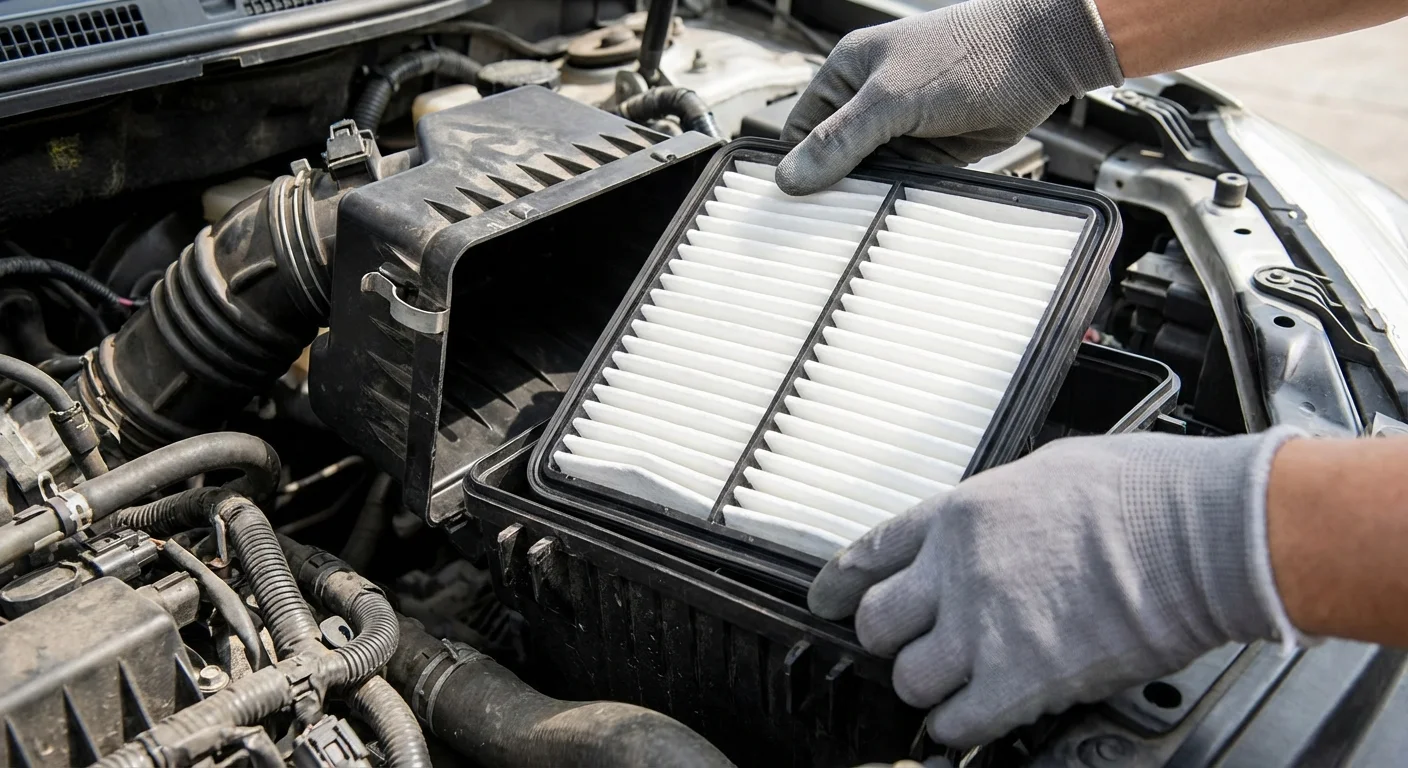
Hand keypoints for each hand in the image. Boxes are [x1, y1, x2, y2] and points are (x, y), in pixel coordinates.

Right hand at [776, 0, 1123, 195]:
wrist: (1040, 57)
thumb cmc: (965, 56)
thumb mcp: (890, 100)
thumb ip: (840, 141)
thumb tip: (789, 178)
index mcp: (847, 74)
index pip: (803, 130)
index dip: (796, 166)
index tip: (791, 205)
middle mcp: (871, 100)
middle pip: (834, 158)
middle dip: (833, 187)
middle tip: (821, 227)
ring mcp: (903, 127)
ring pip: (869, 176)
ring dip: (869, 196)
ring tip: (858, 224)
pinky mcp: (933, 151)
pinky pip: (904, 183)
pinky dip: (900, 198)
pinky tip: (893, 215)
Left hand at [808, 429, 1302, 746]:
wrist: (1202, 533)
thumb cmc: (1144, 493)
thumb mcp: (1046, 473)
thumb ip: (998, 509)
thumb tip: (990, 530)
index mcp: (960, 515)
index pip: (871, 552)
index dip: (840, 582)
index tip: (827, 598)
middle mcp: (957, 572)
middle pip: (877, 624)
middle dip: (890, 639)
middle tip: (914, 644)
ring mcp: (984, 630)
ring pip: (910, 679)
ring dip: (930, 685)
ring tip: (959, 681)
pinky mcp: (1020, 681)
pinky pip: (957, 722)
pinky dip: (961, 726)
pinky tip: (978, 715)